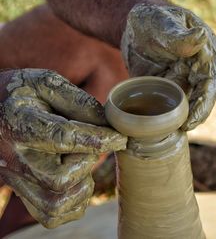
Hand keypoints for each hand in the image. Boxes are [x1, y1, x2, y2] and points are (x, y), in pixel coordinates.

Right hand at [0, 69, 126, 227]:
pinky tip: (78, 180)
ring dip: (82, 185)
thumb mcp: (46, 83)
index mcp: (17, 122)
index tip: (120, 137)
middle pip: (58, 179)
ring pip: (55, 204)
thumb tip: (109, 125)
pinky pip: (51, 215)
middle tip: (90, 146)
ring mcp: (15, 179)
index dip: (98, 139)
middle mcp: (12, 157)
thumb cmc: (23, 93)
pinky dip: (74, 203)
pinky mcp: (21, 192)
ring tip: (81, 162)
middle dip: (86, 162)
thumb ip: (78, 101)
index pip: (62, 137)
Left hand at [121, 3, 215, 129]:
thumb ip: (179, 35)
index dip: (205, 99)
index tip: (193, 116)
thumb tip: (202, 37)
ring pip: (193, 102)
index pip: (211, 78)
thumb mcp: (161, 24)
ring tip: (177, 132)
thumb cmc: (151, 20)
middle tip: (187, 128)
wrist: (135, 29)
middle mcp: (201, 68)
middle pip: (206, 94)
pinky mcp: (175, 87)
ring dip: (188, 117)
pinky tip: (166, 128)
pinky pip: (178, 105)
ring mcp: (188, 79)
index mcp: (205, 50)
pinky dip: (173, 117)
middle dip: (199, 113)